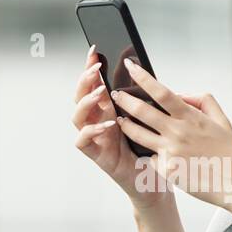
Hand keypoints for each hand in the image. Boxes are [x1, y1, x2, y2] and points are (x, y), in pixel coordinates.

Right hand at [72, 45, 170, 208]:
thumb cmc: (152, 150)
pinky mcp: (98, 156)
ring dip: (87, 102)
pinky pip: (83, 142)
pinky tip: (106, 124)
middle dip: (85, 80)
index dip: (91, 66)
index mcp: (109, 109)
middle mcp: (98, 121)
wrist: (154, 182)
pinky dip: (91, 131)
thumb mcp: (150, 119)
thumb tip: (143, 71)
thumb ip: (142, 99)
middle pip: (80, 96)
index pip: (94, 84)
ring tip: (100, 94)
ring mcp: (96, 138)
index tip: (95, 49)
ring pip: (77, 116)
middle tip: (95, 69)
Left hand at [111, 59, 231, 210]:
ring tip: (120, 119)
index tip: (130, 65)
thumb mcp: (222, 119)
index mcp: (190, 117)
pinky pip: (149, 158)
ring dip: (125, 124)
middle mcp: (177, 132)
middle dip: (124, 99)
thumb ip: (201, 101)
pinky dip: (146, 153)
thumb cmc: (230, 151)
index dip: (143, 77)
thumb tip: (180, 95)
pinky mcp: (167, 170)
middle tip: (115, 94)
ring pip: (137, 134)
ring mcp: (170, 152)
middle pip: (142, 111)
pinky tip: (143, 152)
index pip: (161, 91)